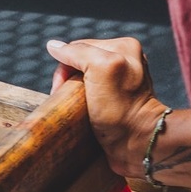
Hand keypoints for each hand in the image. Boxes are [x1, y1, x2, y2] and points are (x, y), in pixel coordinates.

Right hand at [48, 37, 166, 177]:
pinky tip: (81, 112)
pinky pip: (90, 94)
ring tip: (72, 108)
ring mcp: (120, 81)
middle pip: (79, 63)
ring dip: (72, 92)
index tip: (61, 89)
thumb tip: (53, 46)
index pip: (78, 48)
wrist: (137, 144)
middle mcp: (124, 60)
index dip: (64, 67)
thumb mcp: (100, 70)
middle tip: (66, 100)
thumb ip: (78, 53)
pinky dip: (80, 102)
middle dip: (68, 80)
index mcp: (123, 47)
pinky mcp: (116, 101)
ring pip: (83, 79)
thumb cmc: (120, 110)